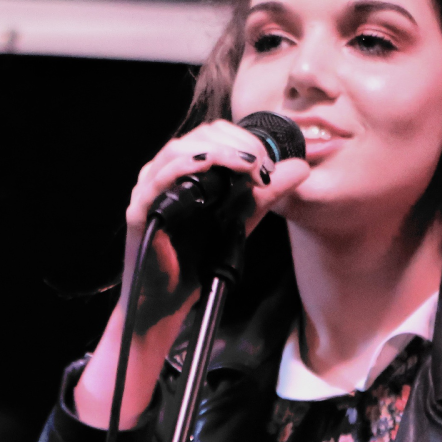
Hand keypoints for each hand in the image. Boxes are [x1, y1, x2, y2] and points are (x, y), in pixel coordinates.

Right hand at [72, 121, 308, 429]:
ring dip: (217, 151)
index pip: (211, 135)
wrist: (167, 306)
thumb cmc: (197, 262)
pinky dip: (186, 166)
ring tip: (248, 164)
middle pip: (197, 136)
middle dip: (235, 142)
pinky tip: (211, 165)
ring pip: (178, 150)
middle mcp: (162, 175)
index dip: (242, 138)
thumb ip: (267, 194)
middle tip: (262, 163)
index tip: (268, 159)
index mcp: (184, 172)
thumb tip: (300, 167)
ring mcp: (148, 191)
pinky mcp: (141, 211)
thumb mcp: (241, 221)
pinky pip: (158, 179)